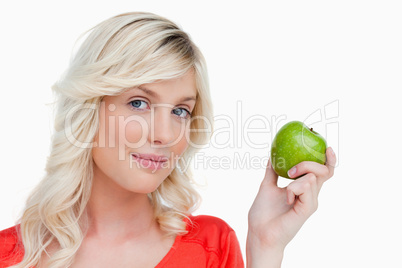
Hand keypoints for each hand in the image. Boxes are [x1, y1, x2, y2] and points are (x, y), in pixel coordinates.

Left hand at [246, 147, 336, 266]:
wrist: (259, 232)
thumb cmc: (263, 214)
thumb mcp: (267, 186)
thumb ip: (272, 172)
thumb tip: (272, 156)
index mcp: (304, 190)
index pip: (324, 172)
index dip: (329, 160)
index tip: (325, 147)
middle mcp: (311, 195)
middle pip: (324, 171)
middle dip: (309, 163)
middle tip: (290, 171)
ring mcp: (311, 202)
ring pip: (312, 177)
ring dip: (295, 178)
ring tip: (284, 190)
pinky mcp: (307, 209)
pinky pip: (306, 188)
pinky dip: (293, 188)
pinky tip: (286, 198)